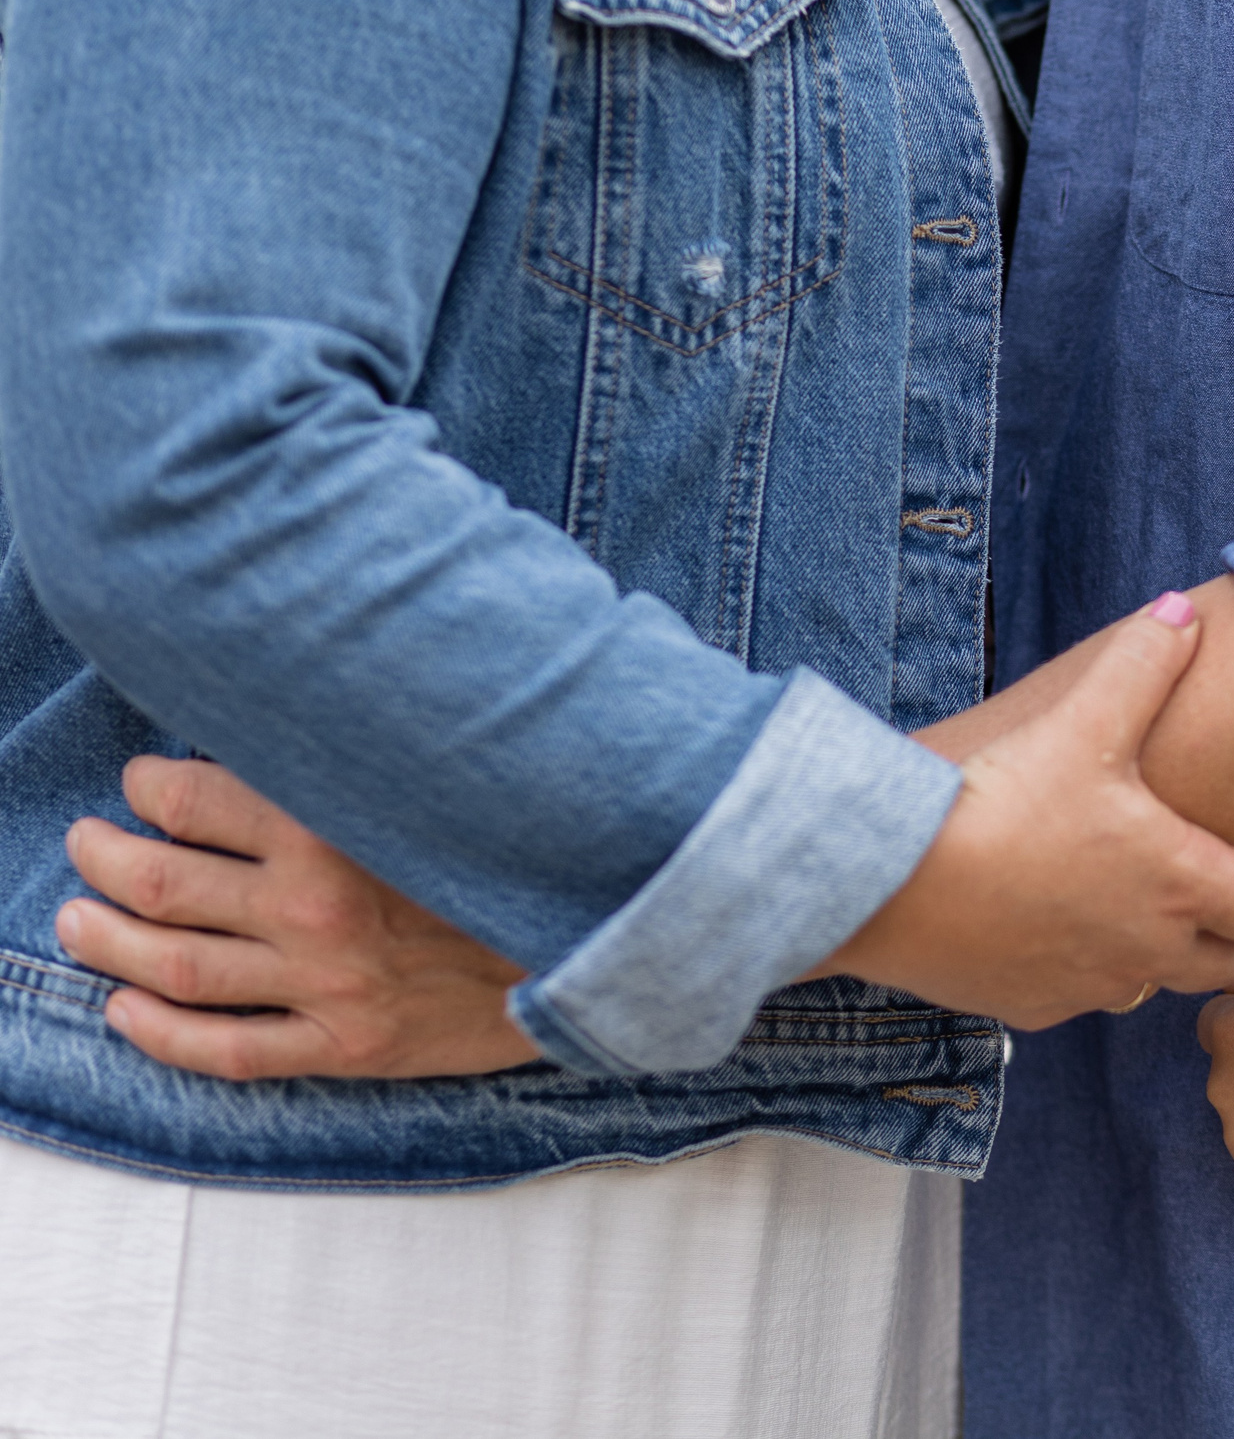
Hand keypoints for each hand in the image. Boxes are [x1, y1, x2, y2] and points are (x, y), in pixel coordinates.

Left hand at [55, 758, 537, 1079]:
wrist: (603, 941)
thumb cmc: (519, 852)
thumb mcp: (439, 785)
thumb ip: (355, 763)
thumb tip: (280, 734)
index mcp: (338, 830)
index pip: (193, 799)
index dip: (146, 787)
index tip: (141, 783)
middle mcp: (319, 907)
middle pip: (161, 883)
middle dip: (103, 859)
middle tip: (89, 845)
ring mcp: (328, 984)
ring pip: (171, 967)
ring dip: (105, 941)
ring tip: (78, 920)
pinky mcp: (347, 1044)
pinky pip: (225, 1050)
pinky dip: (157, 1033)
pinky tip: (124, 1011)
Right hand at [829, 594, 1233, 1025]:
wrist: (891, 881)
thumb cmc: (998, 801)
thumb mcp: (1081, 723)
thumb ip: (1142, 666)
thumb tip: (1185, 611)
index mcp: (1178, 882)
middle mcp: (1148, 948)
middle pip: (1232, 956)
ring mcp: (1090, 985)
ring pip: (1160, 981)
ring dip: (1175, 949)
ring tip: (1163, 905)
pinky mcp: (1033, 1005)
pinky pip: (1088, 993)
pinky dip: (1099, 965)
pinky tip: (1073, 925)